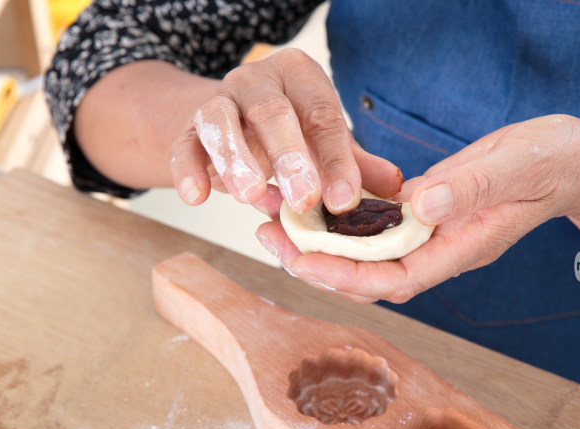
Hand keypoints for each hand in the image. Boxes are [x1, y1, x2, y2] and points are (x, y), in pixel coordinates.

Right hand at [168, 48, 402, 215]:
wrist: (232, 124)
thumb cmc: (290, 134)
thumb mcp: (325, 145)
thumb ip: (357, 164)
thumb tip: (396, 187)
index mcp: (300, 77)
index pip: (323, 117)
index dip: (336, 161)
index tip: (345, 200)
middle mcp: (257, 80)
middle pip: (272, 113)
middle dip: (289, 157)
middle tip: (304, 199)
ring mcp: (219, 100)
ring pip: (220, 122)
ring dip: (235, 160)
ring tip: (249, 195)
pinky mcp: (186, 127)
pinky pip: (182, 145)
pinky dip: (187, 169)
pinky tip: (196, 196)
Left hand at [256, 114, 579, 302]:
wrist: (568, 159)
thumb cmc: (551, 163)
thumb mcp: (516, 168)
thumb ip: (470, 189)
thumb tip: (418, 206)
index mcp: (462, 248)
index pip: (395, 279)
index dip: (345, 275)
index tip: (301, 258)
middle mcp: (441, 249)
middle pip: (369, 275)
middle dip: (318, 263)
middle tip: (270, 237)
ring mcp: (433, 232)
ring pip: (368, 253)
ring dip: (323, 243)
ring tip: (277, 221)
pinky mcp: (428, 211)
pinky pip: (379, 226)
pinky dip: (346, 219)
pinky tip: (317, 202)